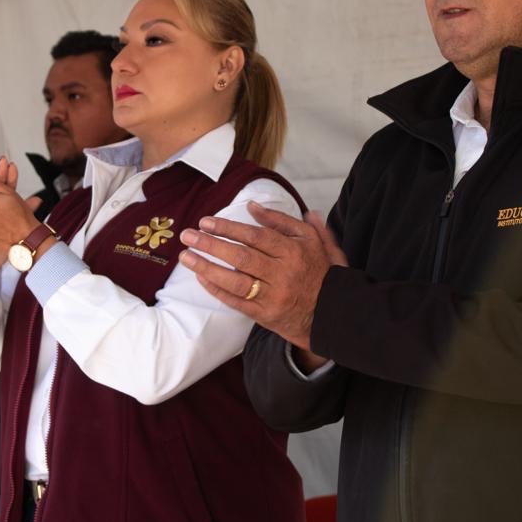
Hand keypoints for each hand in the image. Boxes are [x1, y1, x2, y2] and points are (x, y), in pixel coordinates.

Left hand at [178, 203, 345, 364]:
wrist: (335, 314)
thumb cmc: (322, 272)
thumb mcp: (313, 240)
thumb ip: (284, 221)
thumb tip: (254, 205)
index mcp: (294, 251)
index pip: (254, 236)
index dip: (228, 228)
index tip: (206, 222)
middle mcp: (283, 274)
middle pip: (241, 257)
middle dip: (210, 245)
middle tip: (187, 235)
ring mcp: (273, 296)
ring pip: (235, 281)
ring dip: (207, 268)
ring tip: (186, 257)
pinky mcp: (266, 315)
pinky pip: (237, 302)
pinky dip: (217, 290)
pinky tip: (201, 277)